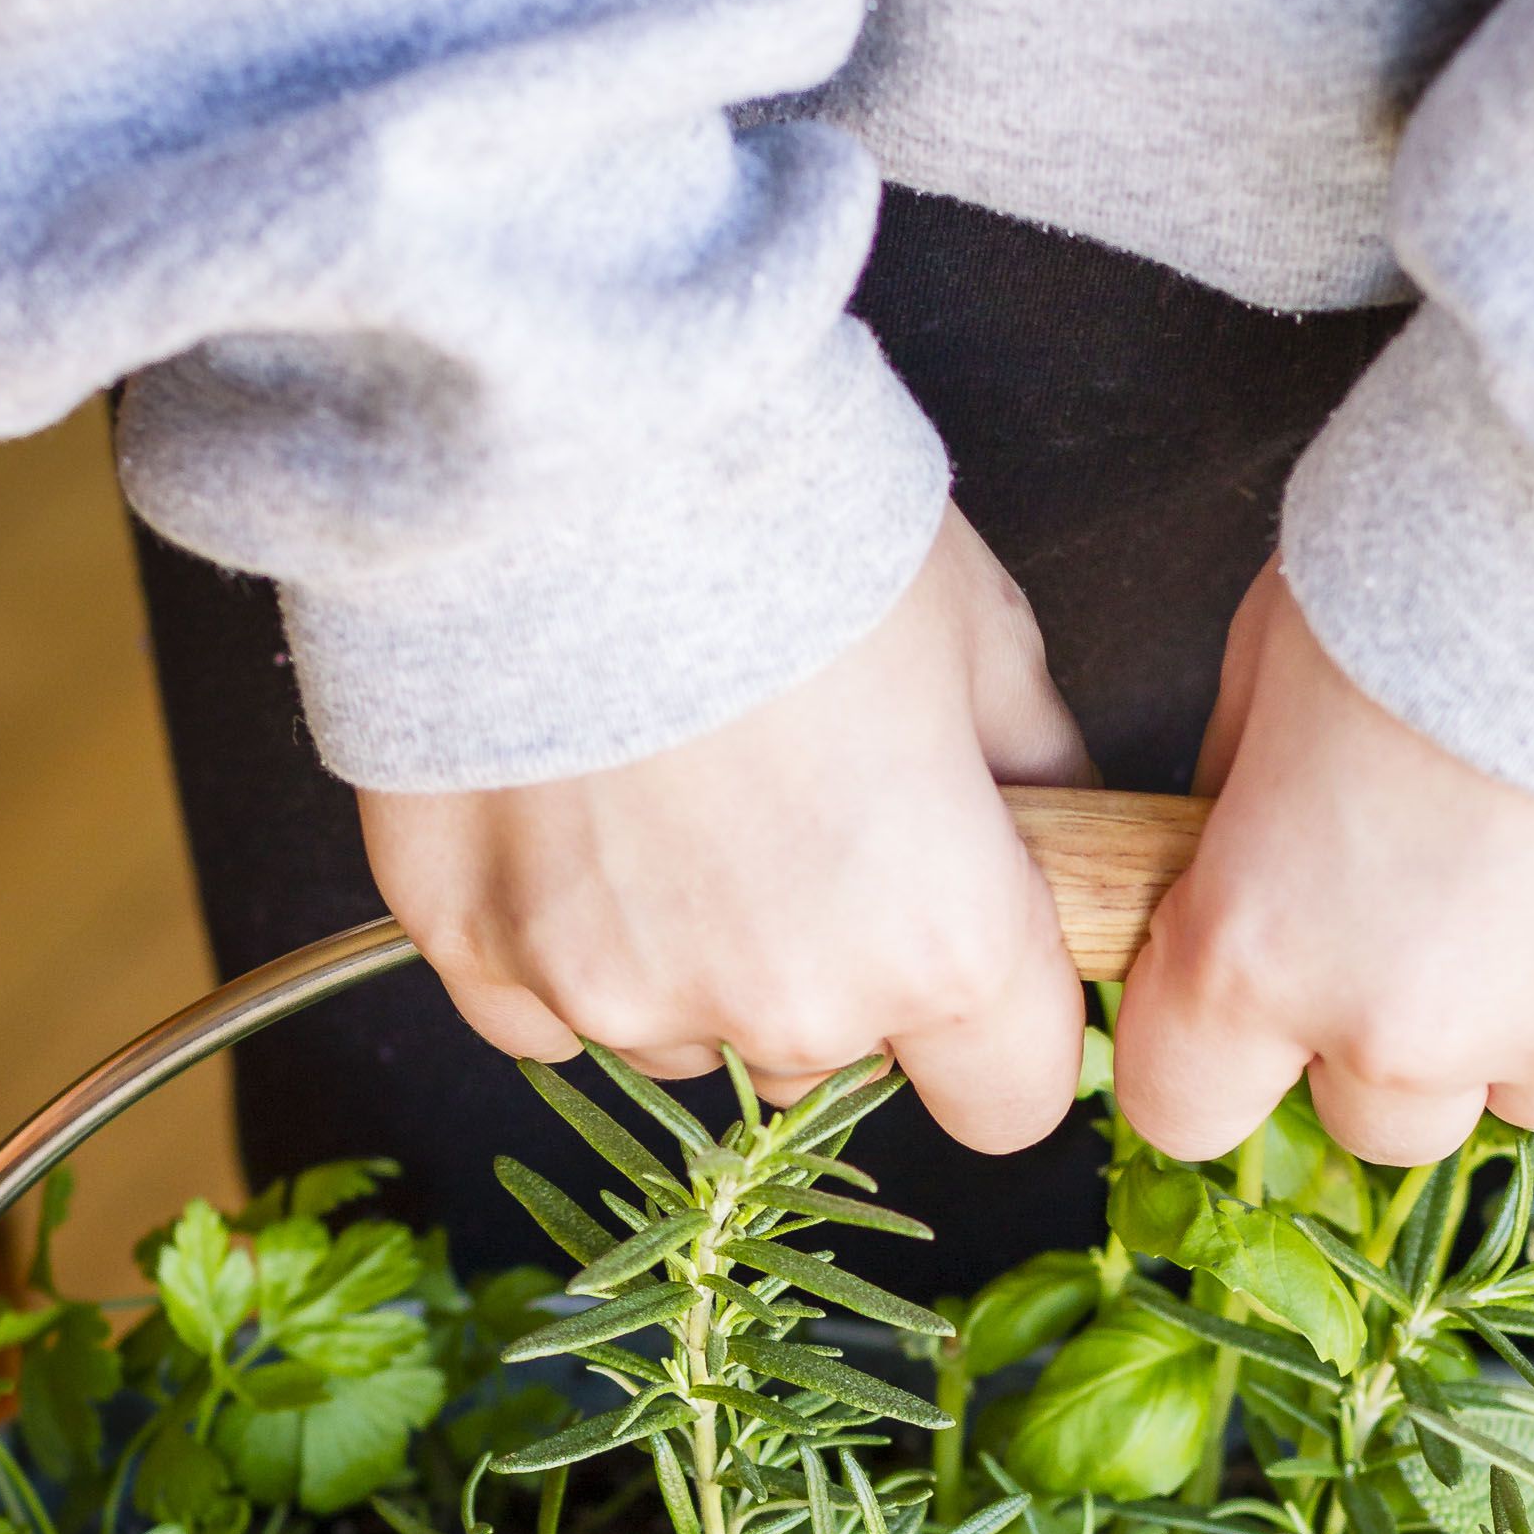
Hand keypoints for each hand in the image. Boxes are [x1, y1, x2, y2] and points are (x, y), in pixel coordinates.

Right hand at [357, 507, 1094, 1153]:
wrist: (555, 433)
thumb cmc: (791, 516)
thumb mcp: (980, 632)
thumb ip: (1037, 779)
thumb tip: (1061, 837)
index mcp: (937, 944)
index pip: (1009, 1100)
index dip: (998, 1025)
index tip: (971, 949)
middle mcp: (781, 1004)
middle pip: (836, 1059)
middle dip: (832, 968)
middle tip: (790, 808)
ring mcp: (614, 992)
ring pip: (684, 1034)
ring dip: (689, 955)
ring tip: (662, 787)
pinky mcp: (472, 952)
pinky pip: (536, 1009)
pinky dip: (557, 937)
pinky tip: (562, 813)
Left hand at [1115, 563, 1533, 1165]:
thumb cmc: (1446, 538)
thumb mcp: (1267, 649)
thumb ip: (1241, 799)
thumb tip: (1241, 859)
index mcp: (1260, 951)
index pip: (1186, 1106)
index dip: (1210, 1048)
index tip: (1244, 987)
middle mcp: (1412, 1029)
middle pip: (1382, 1120)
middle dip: (1394, 1030)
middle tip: (1437, 892)